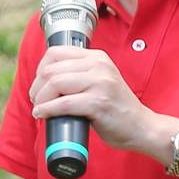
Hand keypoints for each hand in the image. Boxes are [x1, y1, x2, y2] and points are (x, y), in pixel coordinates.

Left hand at [29, 45, 174, 154]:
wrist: (141, 126)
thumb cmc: (114, 106)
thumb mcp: (99, 80)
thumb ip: (77, 73)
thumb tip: (42, 79)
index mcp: (97, 57)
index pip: (55, 52)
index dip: (40, 69)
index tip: (39, 84)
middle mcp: (99, 66)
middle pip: (50, 70)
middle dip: (37, 88)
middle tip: (37, 100)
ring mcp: (100, 83)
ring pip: (54, 84)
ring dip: (40, 99)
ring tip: (40, 108)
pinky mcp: (98, 103)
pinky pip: (62, 104)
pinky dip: (47, 110)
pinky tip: (43, 115)